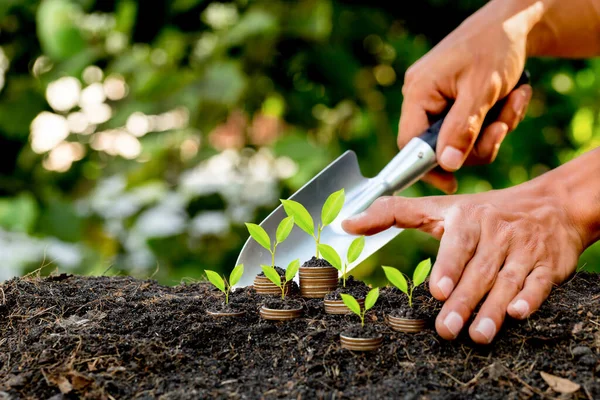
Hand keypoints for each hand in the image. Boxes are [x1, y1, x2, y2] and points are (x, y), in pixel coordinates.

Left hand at [341, 176, 584, 343]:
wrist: (551, 205)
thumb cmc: (484, 211)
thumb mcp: (439, 208)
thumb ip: (393, 213)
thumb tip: (347, 223)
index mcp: (469, 219)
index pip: (458, 243)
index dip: (449, 266)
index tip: (437, 290)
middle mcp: (497, 234)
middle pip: (479, 271)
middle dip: (463, 301)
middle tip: (446, 329)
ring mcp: (524, 250)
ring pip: (508, 281)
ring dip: (493, 310)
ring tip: (477, 335)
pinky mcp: (548, 265)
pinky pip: (540, 283)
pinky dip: (531, 297)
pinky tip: (519, 314)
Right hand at [397, 0, 543, 192]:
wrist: (514, 23)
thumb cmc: (495, 47)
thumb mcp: (482, 90)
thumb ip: (463, 129)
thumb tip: (447, 165)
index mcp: (419, 92)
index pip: (410, 144)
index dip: (428, 167)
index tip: (452, 184)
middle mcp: (422, 97)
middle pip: (441, 145)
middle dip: (478, 141)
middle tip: (502, 125)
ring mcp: (438, 99)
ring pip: (461, 139)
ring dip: (494, 128)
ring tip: (515, 99)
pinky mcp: (455, 100)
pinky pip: (470, 126)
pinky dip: (494, 118)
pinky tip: (511, 97)